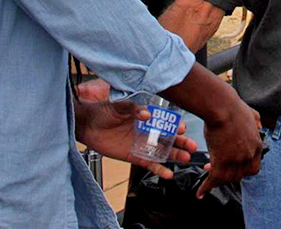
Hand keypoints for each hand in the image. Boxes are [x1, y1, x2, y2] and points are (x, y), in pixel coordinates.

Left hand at [73, 81, 196, 180]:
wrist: (87, 125)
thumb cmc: (103, 112)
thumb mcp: (119, 106)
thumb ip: (134, 109)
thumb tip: (147, 114)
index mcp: (146, 118)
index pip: (165, 122)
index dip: (175, 125)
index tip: (182, 128)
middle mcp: (146, 131)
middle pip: (168, 138)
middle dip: (181, 142)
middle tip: (192, 146)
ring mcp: (141, 145)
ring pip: (162, 152)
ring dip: (174, 155)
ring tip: (186, 159)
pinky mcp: (134, 157)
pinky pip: (149, 164)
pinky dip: (159, 169)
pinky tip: (169, 174)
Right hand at [198, 97, 262, 198]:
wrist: (222, 107)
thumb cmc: (232, 108)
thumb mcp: (252, 114)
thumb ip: (256, 122)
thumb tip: (259, 125)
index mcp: (256, 145)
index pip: (253, 168)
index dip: (241, 169)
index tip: (233, 168)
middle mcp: (248, 156)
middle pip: (240, 175)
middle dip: (228, 175)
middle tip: (218, 171)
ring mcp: (235, 160)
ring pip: (227, 179)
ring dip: (217, 181)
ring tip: (208, 179)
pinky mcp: (221, 162)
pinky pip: (214, 180)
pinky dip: (206, 187)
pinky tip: (200, 192)